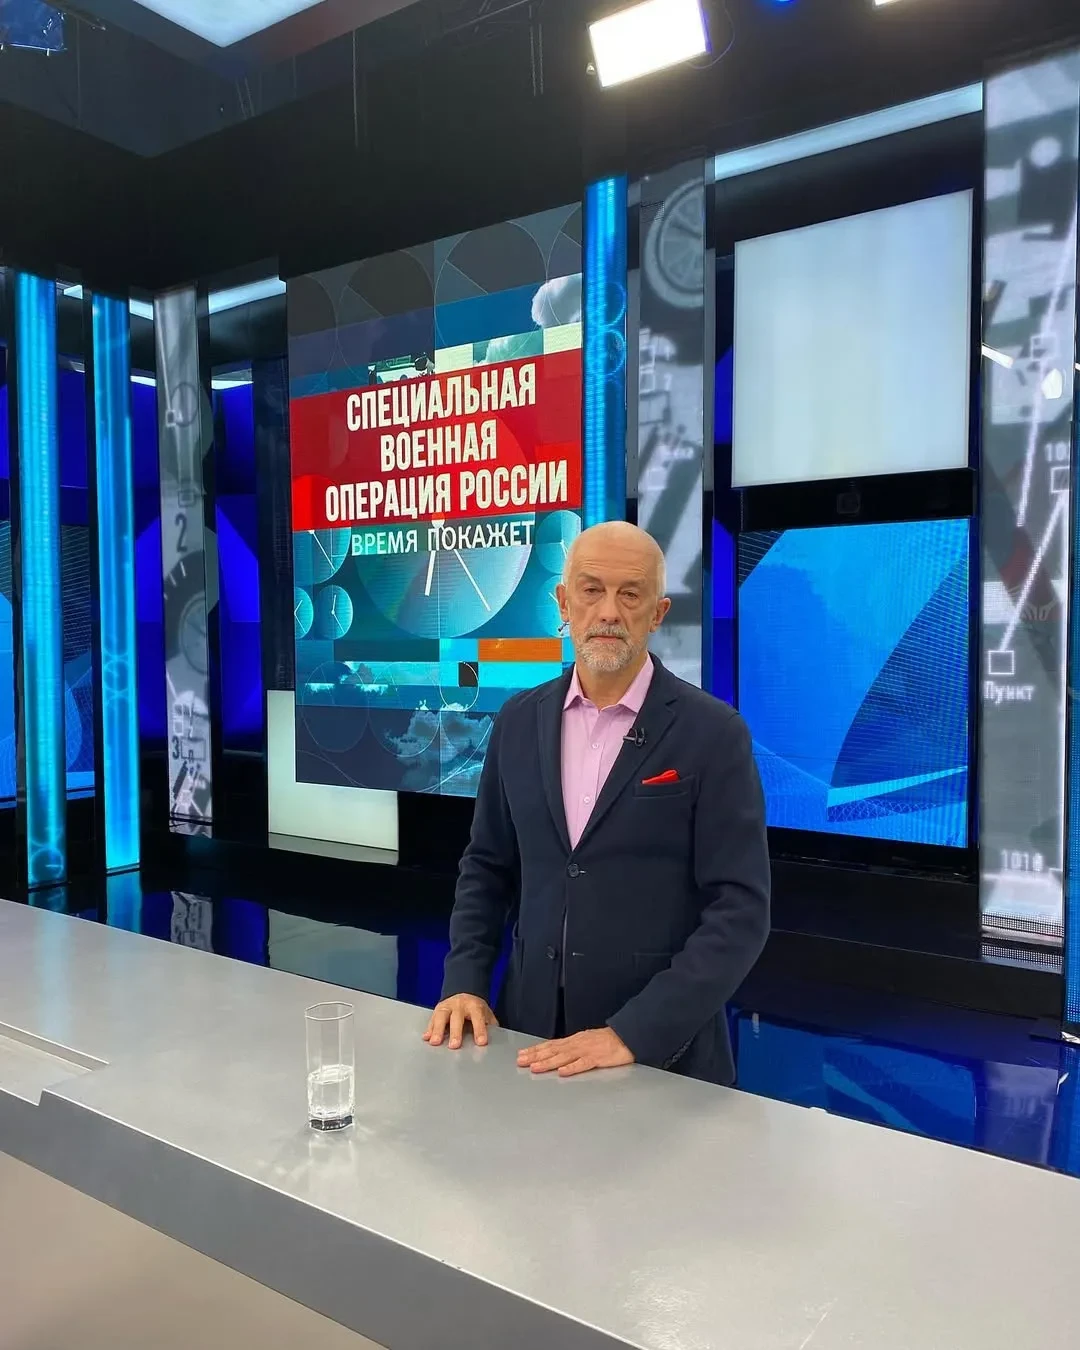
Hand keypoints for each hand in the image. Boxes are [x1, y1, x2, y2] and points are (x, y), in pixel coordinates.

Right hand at [423, 994, 497, 1048]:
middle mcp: (459, 1004)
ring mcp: (447, 1006)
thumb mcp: (486, 1013)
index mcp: (474, 1005)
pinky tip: (426, 1038)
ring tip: (435, 1042)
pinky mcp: (437, 1010)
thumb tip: (496, 1038)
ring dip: (437, 1030)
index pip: (477, 1017)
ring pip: (441, 1016)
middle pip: (456, 1017)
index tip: (481, 1042)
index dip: (479, 1029)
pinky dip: (429, 1029)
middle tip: (454, 1046)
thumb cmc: (475, 1009)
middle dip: (455, 1032)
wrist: (463, 993)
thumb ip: (489, 1024)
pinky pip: (432, 1019)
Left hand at [517, 1026, 633, 1077]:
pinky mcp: (598, 1059)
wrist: (628, 1036)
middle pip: (553, 1050)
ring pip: (563, 1057)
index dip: (536, 1050)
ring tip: (535, 1067)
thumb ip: (572, 1047)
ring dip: (548, 1062)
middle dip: (536, 1056)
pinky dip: (572, 1068)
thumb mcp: (586, 1040)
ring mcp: (587, 1051)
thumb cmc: (608, 1040)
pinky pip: (583, 1064)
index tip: (522, 1054)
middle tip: (520, 1061)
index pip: (551, 1045)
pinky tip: (562, 1072)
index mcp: (574, 1040)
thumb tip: (556, 1053)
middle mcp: (577, 1044)